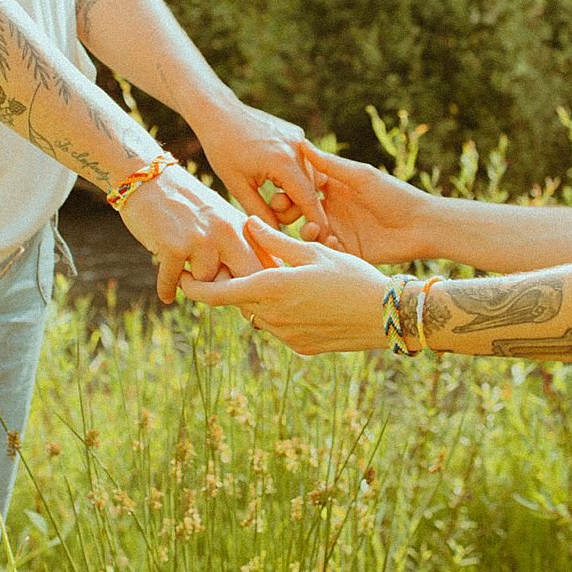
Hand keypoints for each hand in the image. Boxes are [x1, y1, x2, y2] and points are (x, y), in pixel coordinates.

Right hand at [119, 162, 261, 303]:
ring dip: (193, 285)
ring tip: (184, 276)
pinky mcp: (173, 247)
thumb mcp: (220, 216)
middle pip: (245, 279)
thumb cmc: (185, 202)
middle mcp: (225, 232)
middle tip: (222, 298)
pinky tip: (166, 294)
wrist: (148, 177)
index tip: (252, 297)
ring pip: (206, 284)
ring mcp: (200, 240)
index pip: (265, 264)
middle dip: (235, 294)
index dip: (261, 286)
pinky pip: (174, 283)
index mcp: (241, 225)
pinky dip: (167, 290)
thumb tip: (259, 279)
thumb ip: (241, 242)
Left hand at [178, 216, 389, 352]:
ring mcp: (287, 336)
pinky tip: (300, 297)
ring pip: (258, 315)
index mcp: (273, 289)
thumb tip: (248, 224)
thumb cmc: (352, 276)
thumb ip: (276, 240)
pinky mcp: (301, 347)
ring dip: (257, 299)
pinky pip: (279, 327)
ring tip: (272, 277)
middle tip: (233, 265)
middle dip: (232, 287)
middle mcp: (274, 317)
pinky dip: (279, 312)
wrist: (386, 316)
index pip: (219, 293)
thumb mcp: (314, 251)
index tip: (185, 279)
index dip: (197, 287)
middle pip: (238, 303)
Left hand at [194, 103, 329, 235]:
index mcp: (284, 162)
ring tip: (271, 193)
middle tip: (271, 207)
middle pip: (310, 190)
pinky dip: (294, 175)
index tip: (319, 238)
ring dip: (295, 190)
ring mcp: (299, 138)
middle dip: (295, 206)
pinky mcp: (296, 133)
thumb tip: (276, 235)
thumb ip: (260, 212)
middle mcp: (298, 147)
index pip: (307, 200)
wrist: (218, 112)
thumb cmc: (222, 149)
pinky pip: (304, 161)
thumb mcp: (238, 186)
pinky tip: (274, 176)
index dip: (314, 221)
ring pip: (309, 176)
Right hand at [293, 140, 430, 265]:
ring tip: (313, 230)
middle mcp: (334, 210)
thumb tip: (303, 143)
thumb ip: (331, 165)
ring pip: (311, 233)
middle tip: (285, 215)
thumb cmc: (396, 195)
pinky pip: (328, 251)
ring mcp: (340, 231)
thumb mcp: (361, 177)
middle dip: (290, 214)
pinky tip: (334, 243)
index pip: (304, 188)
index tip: (278, 192)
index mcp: (335, 189)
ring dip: (306, 231)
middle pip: (302, 211)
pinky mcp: (349, 251)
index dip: (289, 190)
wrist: (423, 226)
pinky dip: (326, 247)